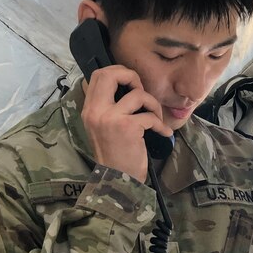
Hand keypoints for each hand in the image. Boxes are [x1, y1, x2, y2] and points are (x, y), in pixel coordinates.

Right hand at [81, 65, 173, 181]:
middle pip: (111, 74)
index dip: (118, 72)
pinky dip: (160, 124)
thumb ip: (107, 108)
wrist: (116, 180)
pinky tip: (163, 133)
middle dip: (132, 76)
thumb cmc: (114, 156)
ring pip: (138, 94)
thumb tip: (127, 87)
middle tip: (142, 92)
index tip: (131, 84)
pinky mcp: (127, 127)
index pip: (98, 75)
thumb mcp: (102, 128)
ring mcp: (111, 118)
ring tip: (156, 118)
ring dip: (153, 104)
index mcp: (89, 110)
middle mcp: (96, 111)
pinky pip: (149, 116)